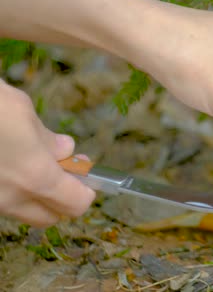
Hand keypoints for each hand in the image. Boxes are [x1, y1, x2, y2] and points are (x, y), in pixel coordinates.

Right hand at [0, 81, 94, 226]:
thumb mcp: (23, 112)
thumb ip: (48, 139)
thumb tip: (66, 150)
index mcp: (35, 176)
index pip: (76, 204)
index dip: (86, 191)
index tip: (85, 175)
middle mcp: (11, 197)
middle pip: (51, 217)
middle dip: (63, 199)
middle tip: (61, 171)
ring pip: (23, 212)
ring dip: (35, 197)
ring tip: (29, 164)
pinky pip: (2, 202)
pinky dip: (11, 191)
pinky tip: (7, 164)